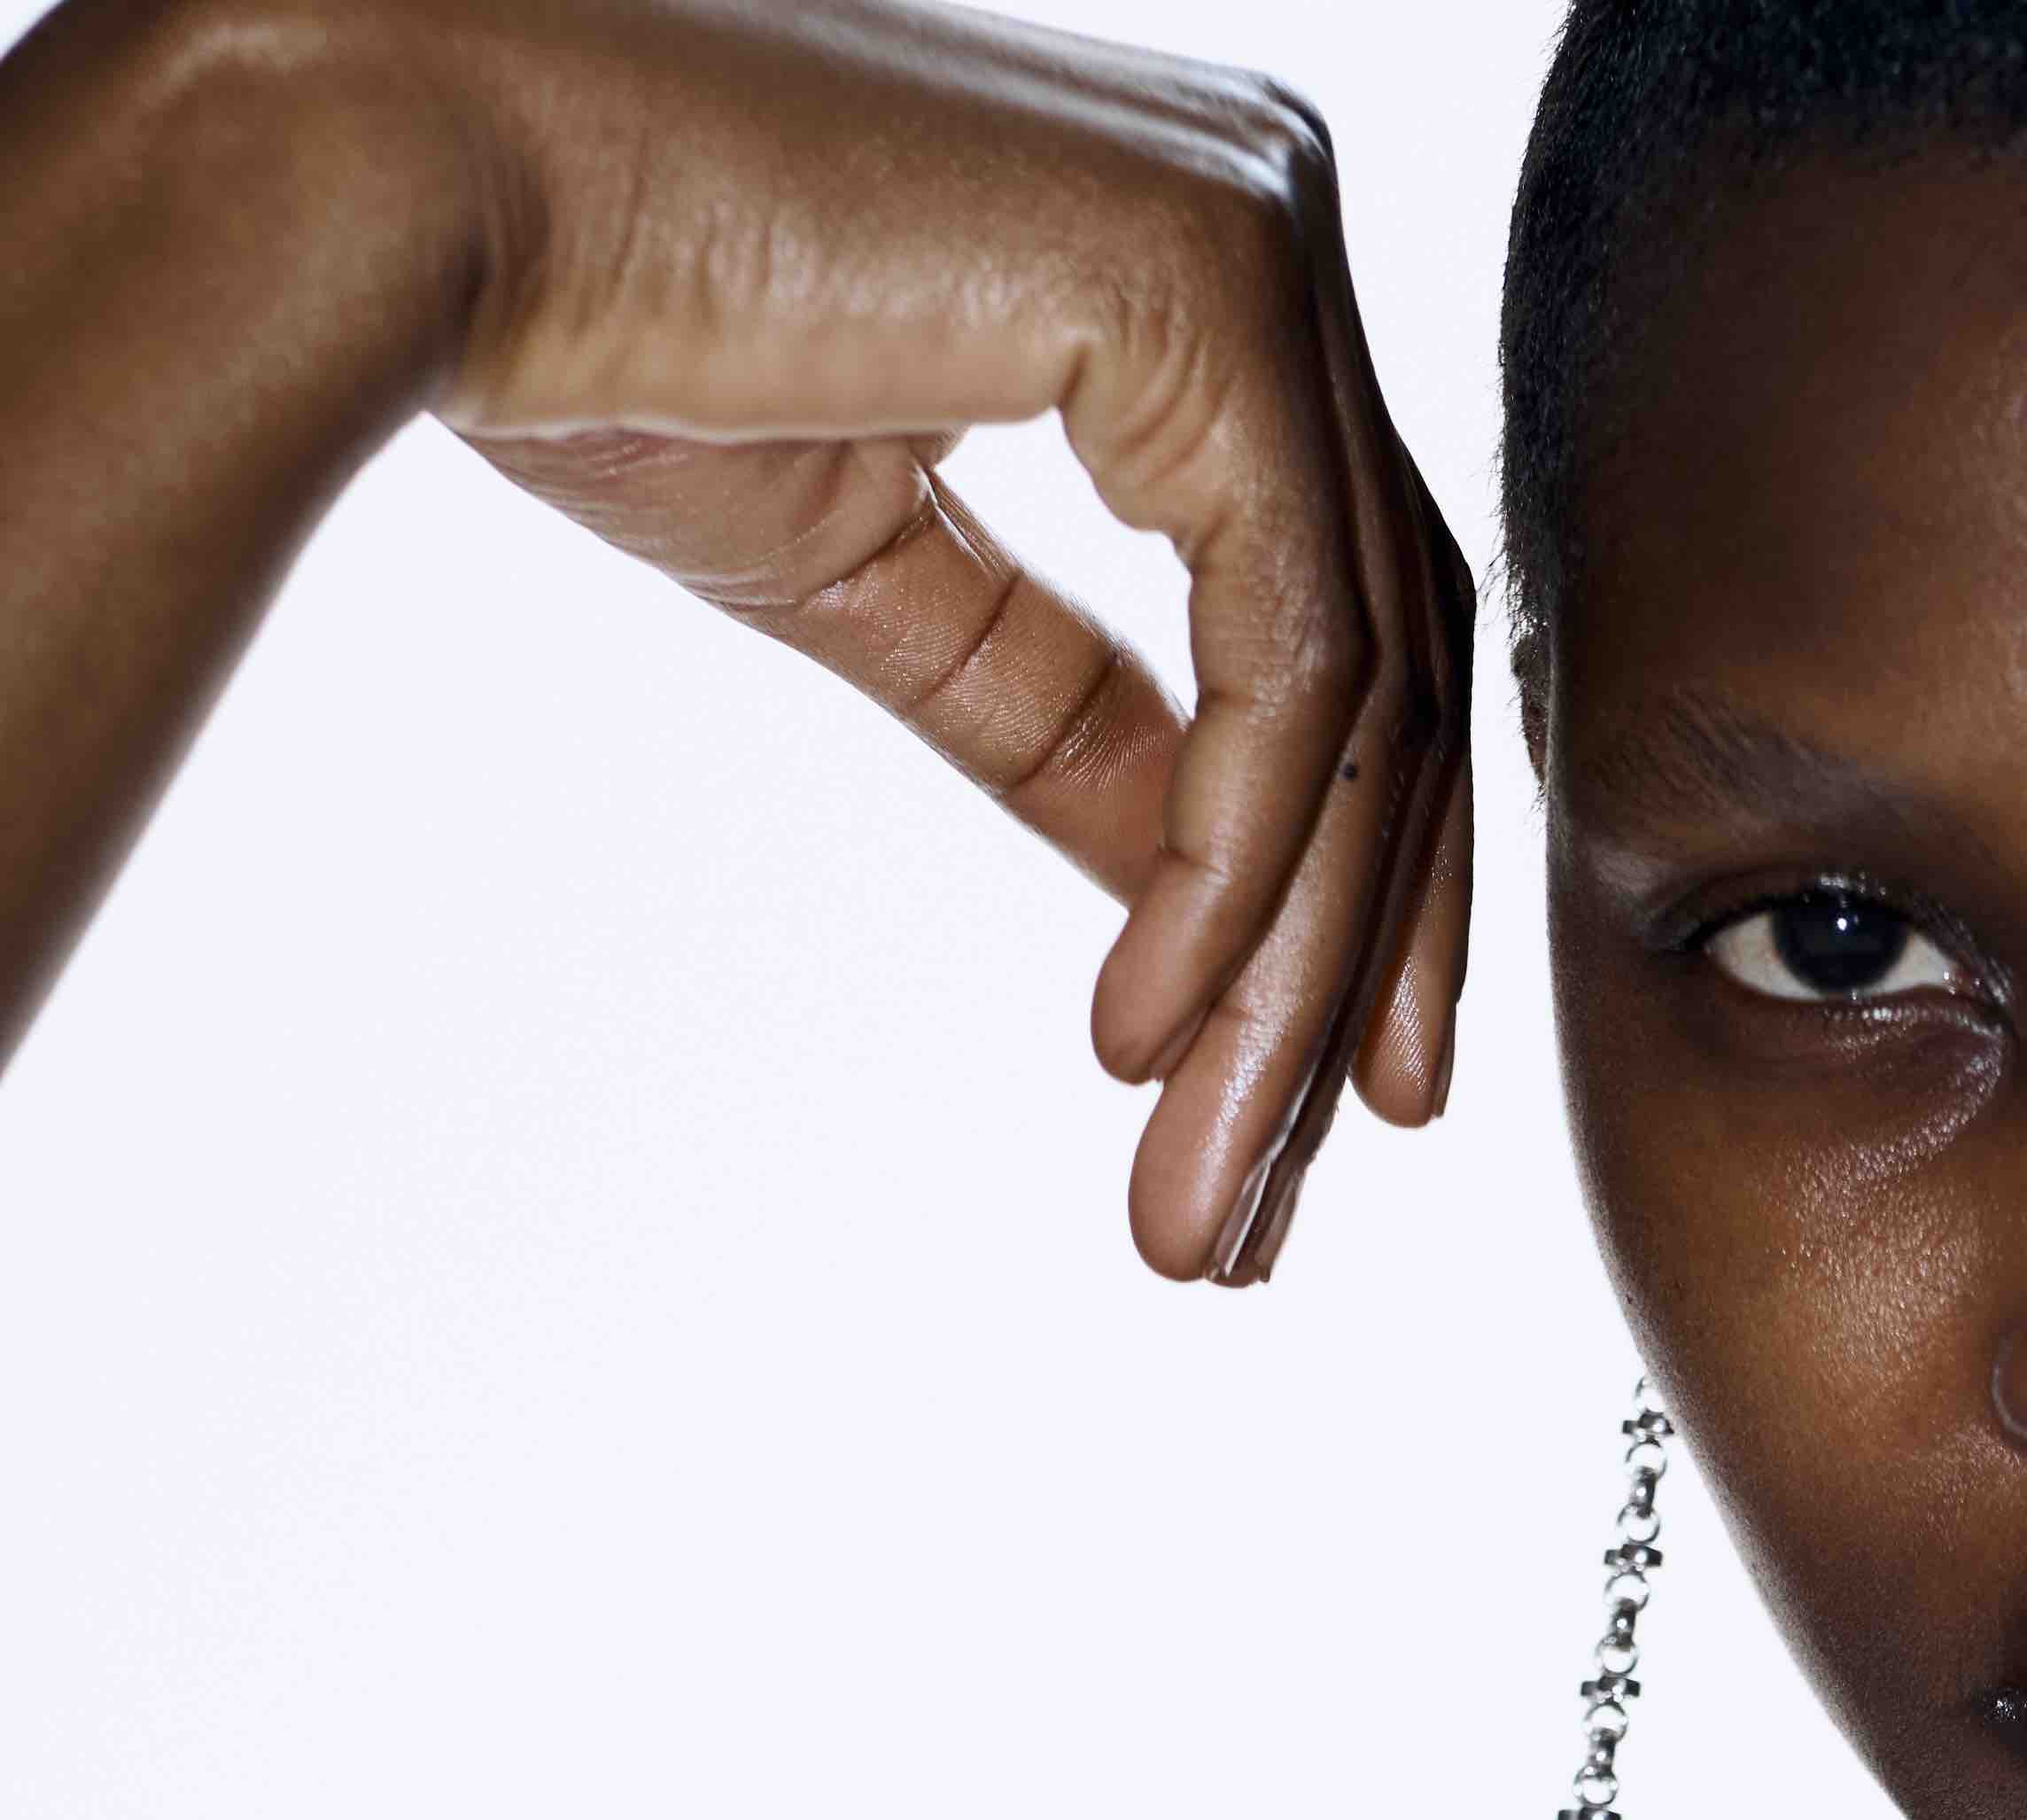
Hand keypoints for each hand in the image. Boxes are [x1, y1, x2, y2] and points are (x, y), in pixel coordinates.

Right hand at [388, 0, 1470, 1277]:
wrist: (411, 164)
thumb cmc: (593, 323)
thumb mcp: (888, 578)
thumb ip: (1076, 725)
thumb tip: (1216, 906)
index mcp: (1195, 266)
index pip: (1339, 625)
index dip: (1345, 893)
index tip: (1313, 1114)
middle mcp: (1263, 215)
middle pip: (1387, 677)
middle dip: (1340, 982)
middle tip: (1259, 1220)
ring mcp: (1259, 232)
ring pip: (1360, 702)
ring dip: (1282, 990)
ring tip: (1197, 1195)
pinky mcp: (1214, 283)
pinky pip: (1292, 658)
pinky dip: (1238, 873)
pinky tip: (1150, 1033)